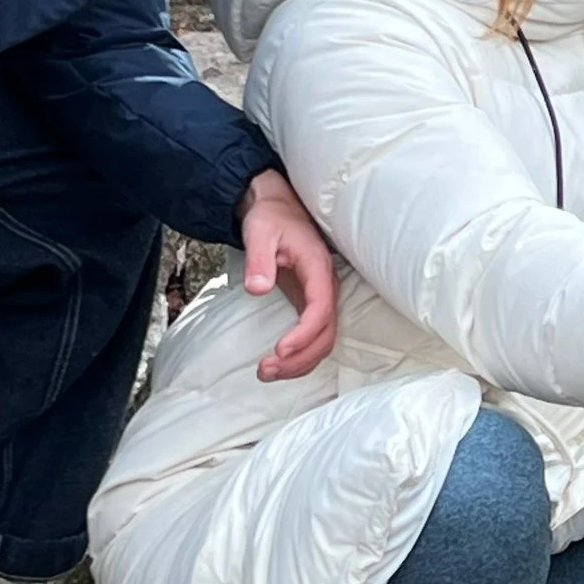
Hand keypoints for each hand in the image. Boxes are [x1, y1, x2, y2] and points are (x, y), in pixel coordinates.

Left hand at [240, 169, 337, 380]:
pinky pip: (315, 338)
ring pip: (323, 341)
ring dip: (300, 363)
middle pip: (326, 334)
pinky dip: (300, 357)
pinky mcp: (311, 306)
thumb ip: (258, 260)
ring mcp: (321, 298)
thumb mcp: (260, 233)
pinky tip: (278, 365)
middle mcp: (325, 287)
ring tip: (266, 373)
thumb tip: (257, 289)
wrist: (278, 210)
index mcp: (317, 267)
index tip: (280, 350)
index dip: (304, 334)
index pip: (321, 308)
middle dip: (300, 357)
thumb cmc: (270, 219)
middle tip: (266, 369)